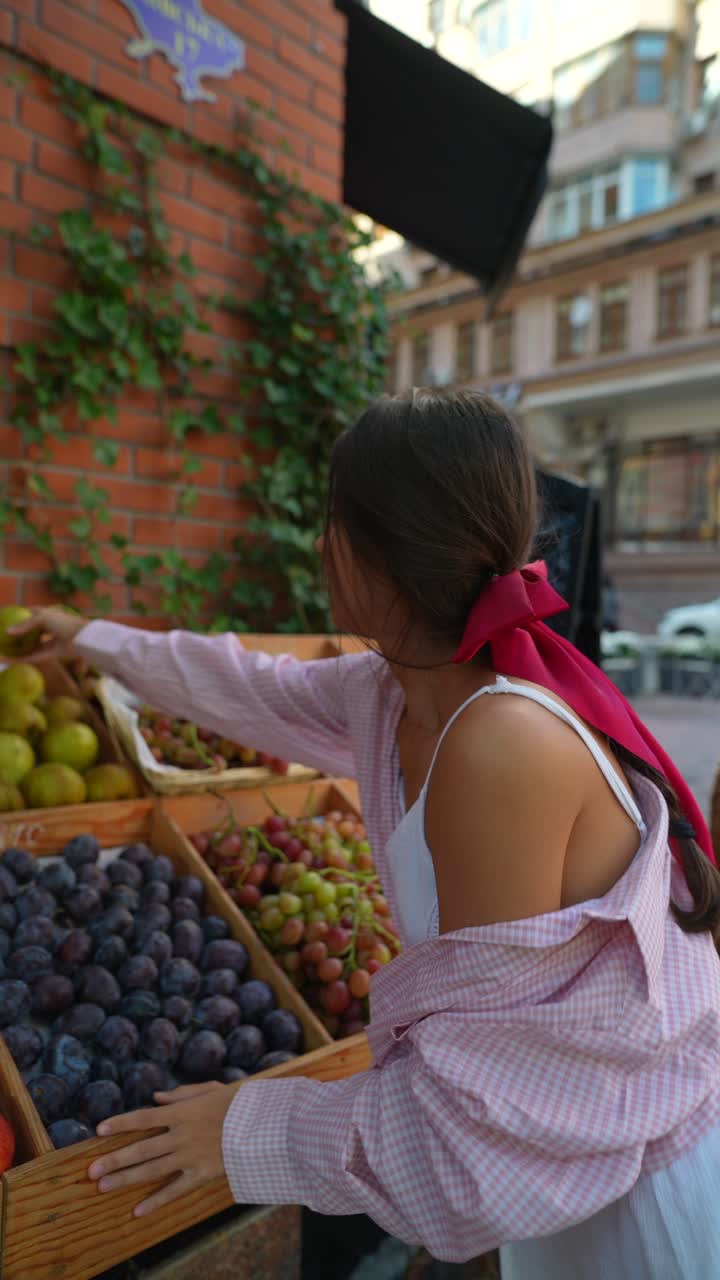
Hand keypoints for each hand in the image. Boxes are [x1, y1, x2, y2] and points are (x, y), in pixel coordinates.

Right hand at [9, 606, 88, 662]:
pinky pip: (32, 657)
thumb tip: (8, 631)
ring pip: (28, 646)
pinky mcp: (49, 654)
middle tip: (3, 639)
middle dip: (17, 636)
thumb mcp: (42, 618)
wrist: (81, 637)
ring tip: (2, 651)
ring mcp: (46, 641)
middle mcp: (44, 628)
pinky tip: (8, 660)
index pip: (28, 614)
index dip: (18, 617)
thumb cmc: (63, 622)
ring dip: (16, 649)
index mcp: (44, 615)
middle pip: (28, 632)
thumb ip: (24, 625)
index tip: (6, 620)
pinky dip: (20, 659)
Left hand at [87, 1082, 236, 1216]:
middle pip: (141, 1148)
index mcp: (182, 1112)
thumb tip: (156, 1096)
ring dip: (126, 1179)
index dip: (121, 1123)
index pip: (143, 1117)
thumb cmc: (239, 1102)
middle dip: (114, 1159)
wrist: (264, 1124)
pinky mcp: (202, 1173)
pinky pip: (176, 1189)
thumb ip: (182, 1093)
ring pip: (152, 1170)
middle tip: (90, 1171)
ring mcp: (190, 1156)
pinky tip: (138, 1210)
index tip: (99, 1129)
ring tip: (103, 1187)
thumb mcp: (210, 1089)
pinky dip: (157, 1201)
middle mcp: (181, 1135)